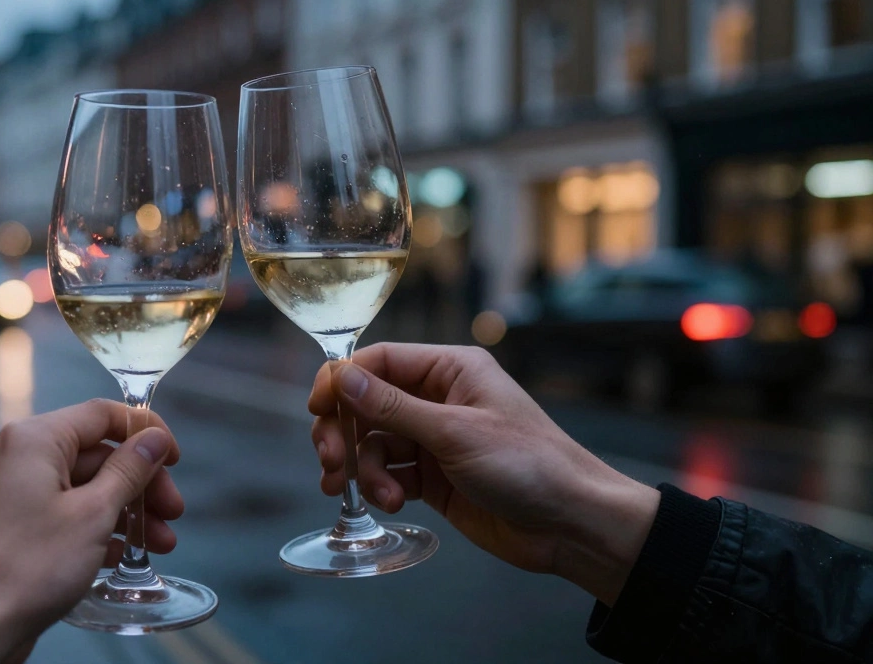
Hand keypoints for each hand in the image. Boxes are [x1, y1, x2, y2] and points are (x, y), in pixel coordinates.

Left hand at [0, 400, 182, 661]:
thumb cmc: (27, 568)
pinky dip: (92, 526)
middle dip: (139, 483)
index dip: (145, 431)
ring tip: (158, 544)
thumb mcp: (93, 515)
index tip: (174, 458)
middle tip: (172, 513)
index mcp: (33, 440)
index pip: (101, 415)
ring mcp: (7, 491)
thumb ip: (129, 471)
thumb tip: (154, 439)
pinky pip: (59, 511)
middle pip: (94, 454)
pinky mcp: (6, 524)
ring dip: (122, 510)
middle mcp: (15, 456)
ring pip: (79, 486)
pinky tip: (121, 554)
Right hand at [308, 343, 658, 604]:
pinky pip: (389, 474)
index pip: (379, 361)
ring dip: (364, 468)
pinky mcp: (433, 478)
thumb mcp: (456, 433)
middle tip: (331, 462)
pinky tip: (390, 503)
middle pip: (367, 404)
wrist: (571, 525)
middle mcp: (438, 399)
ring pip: (374, 443)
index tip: (316, 408)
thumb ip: (394, 407)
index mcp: (450, 370)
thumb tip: (341, 377)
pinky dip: (380, 487)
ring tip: (376, 495)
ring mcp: (434, 440)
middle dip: (345, 432)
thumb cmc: (529, 465)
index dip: (341, 381)